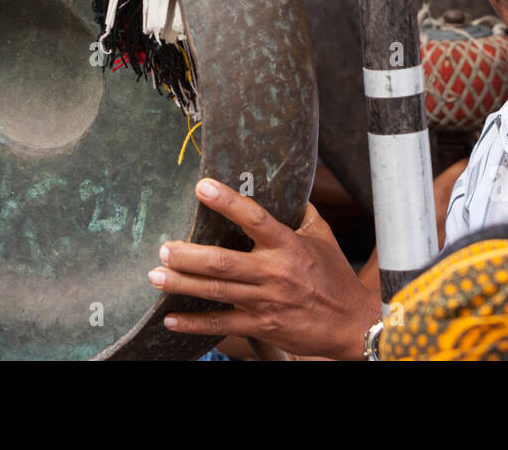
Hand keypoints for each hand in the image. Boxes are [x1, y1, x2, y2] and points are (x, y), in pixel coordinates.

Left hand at [150, 178, 382, 360]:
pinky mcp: (262, 326)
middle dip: (188, 255)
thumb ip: (301, 210)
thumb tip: (287, 182)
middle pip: (223, 262)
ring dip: (182, 284)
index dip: (227, 202)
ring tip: (156, 276)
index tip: (202, 187)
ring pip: (216, 291)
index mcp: (289, 245)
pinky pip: (221, 323)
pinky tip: (170, 318)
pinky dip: (194, 322)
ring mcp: (266, 302)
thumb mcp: (322, 236)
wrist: (351, 323)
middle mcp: (275, 272)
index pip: (255, 218)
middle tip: (165, 248)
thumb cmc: (335, 276)